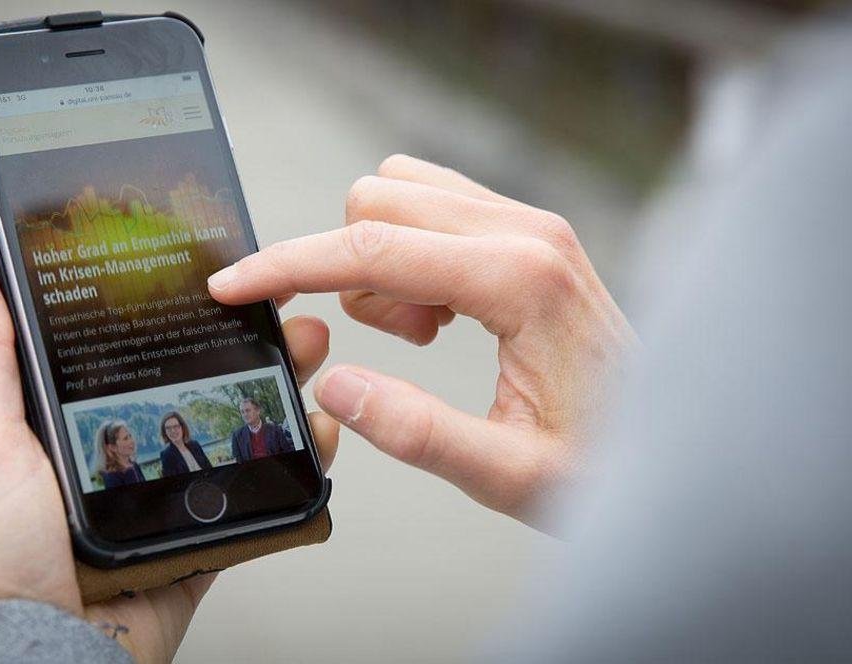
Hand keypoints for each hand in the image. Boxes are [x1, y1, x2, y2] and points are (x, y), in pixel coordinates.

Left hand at [0, 252, 338, 661]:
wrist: (51, 657)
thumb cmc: (0, 562)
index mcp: (77, 425)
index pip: (142, 351)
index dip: (187, 312)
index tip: (222, 278)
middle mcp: (128, 458)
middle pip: (204, 388)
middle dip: (253, 345)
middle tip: (285, 316)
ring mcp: (171, 500)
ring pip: (241, 437)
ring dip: (283, 396)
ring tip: (312, 364)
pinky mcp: (204, 540)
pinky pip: (261, 500)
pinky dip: (298, 469)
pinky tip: (319, 436)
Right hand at [208, 155, 635, 531]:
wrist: (671, 441)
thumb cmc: (602, 461)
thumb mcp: (508, 474)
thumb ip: (416, 432)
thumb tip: (332, 387)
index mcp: (521, 280)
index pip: (373, 249)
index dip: (289, 266)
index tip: (233, 285)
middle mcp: (526, 231)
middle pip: (378, 199)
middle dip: (348, 270)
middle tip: (400, 344)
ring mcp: (530, 223)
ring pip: (401, 191)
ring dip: (381, 257)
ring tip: (427, 332)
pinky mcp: (527, 231)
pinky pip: (433, 206)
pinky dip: (409, 249)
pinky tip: (443, 312)